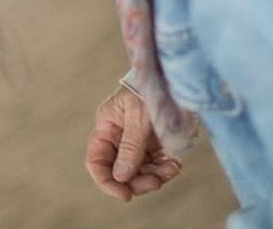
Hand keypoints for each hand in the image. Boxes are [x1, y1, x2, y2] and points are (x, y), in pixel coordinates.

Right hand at [85, 83, 181, 201]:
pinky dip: (166, 169)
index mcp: (107, 127)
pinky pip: (158, 165)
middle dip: (136, 181)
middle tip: (155, 183)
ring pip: (141, 172)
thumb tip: (121, 177)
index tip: (124, 194)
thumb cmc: (150, 89)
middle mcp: (120, 137)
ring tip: (171, 169)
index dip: (106, 181)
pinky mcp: (158, 143)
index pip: (97, 161)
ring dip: (155, 177)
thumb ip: (130, 147)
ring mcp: (139, 141)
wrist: (175, 76)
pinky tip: (175, 164)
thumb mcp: (138, 117)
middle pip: (120, 171)